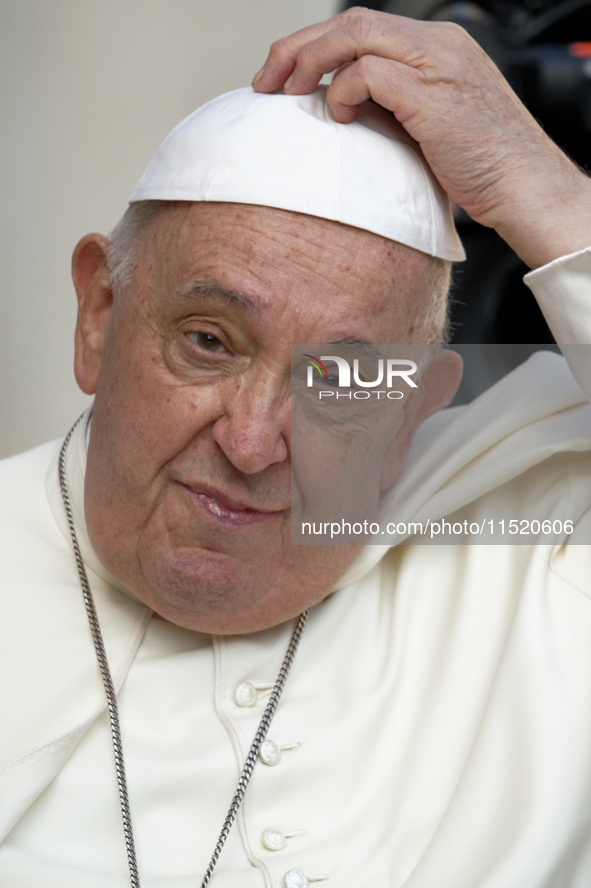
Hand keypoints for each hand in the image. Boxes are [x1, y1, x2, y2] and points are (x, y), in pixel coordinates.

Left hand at [253, 7, 590, 267]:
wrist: (523, 186)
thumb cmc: (480, 168)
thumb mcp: (429, 126)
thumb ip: (392, 107)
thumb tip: (340, 110)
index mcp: (436, 47)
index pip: (361, 26)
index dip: (314, 46)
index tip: (283, 77)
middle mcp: (436, 44)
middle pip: (349, 21)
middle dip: (297, 48)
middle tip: (266, 81)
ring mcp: (434, 63)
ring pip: (353, 34)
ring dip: (309, 62)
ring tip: (286, 94)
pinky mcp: (429, 92)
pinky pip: (367, 72)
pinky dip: (341, 91)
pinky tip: (336, 116)